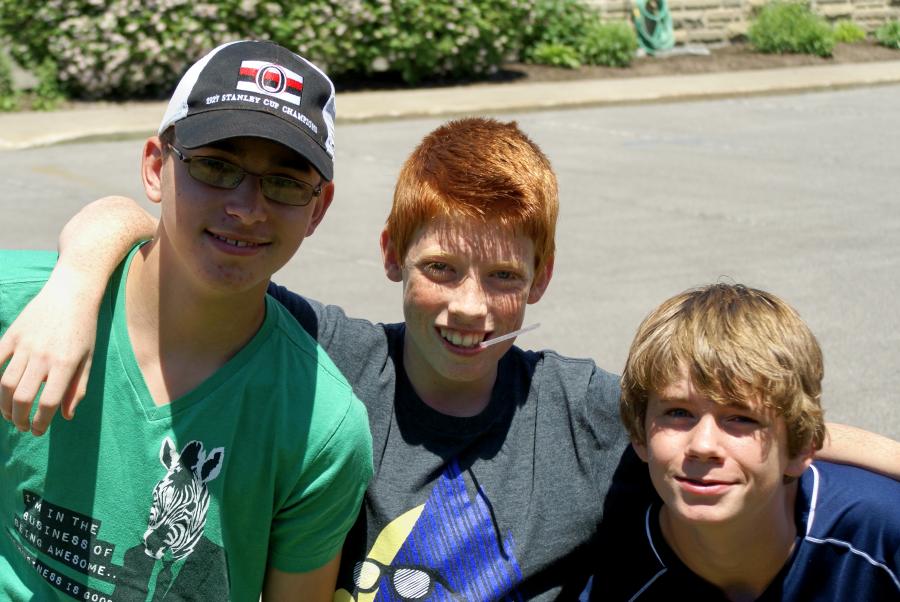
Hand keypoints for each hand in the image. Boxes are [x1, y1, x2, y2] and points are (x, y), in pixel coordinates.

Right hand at [0, 264, 99, 434]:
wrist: (71, 293)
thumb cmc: (84, 329)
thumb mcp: (89, 359)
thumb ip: (77, 388)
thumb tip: (66, 416)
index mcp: (65, 364)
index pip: (47, 403)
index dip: (40, 423)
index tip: (37, 431)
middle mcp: (42, 356)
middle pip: (20, 397)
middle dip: (18, 418)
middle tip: (21, 426)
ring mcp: (24, 345)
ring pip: (4, 384)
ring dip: (3, 405)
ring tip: (9, 414)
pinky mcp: (11, 335)